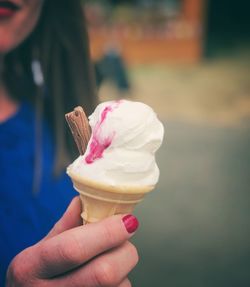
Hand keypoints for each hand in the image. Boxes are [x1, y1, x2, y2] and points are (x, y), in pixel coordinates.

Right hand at [6, 197, 138, 286]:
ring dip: (124, 268)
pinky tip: (107, 280)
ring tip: (109, 261)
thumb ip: (65, 224)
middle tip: (124, 238)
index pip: (74, 248)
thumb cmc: (36, 276)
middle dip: (124, 250)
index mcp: (31, 267)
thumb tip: (84, 200)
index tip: (127, 220)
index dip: (106, 232)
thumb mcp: (42, 248)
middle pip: (104, 273)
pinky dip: (122, 282)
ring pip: (119, 286)